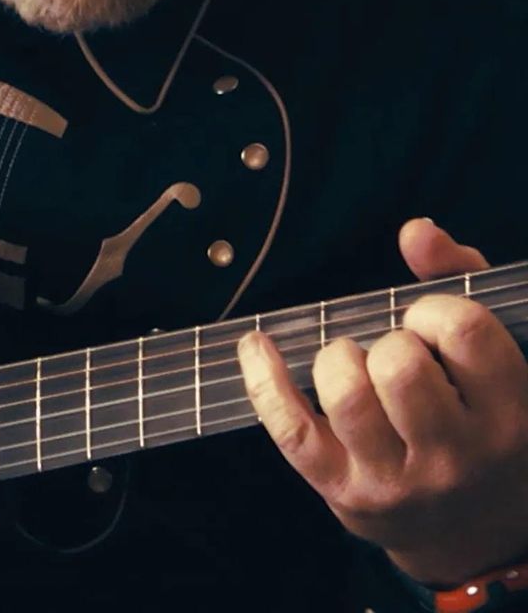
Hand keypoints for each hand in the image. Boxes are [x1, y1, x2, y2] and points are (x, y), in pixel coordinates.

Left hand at [237, 218, 527, 585]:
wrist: (474, 531)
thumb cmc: (476, 416)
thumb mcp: (490, 356)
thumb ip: (457, 278)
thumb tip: (416, 230)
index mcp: (509, 414)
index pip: (463, 331)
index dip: (434, 309)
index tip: (428, 323)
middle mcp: (458, 456)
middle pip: (399, 366)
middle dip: (388, 341)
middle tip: (396, 356)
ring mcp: (398, 481)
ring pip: (346, 394)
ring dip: (338, 359)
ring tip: (354, 366)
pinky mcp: (344, 492)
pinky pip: (290, 428)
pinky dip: (264, 379)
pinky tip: (258, 345)